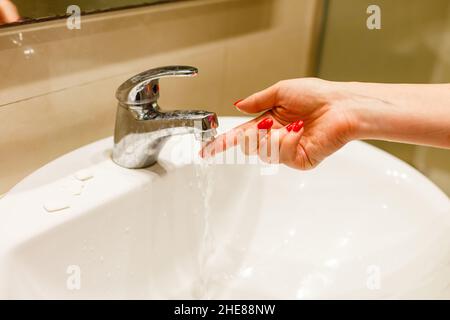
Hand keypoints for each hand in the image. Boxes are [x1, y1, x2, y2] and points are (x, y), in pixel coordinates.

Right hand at [201, 78, 358, 169]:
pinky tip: (301, 131)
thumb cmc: (318, 95)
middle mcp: (275, 138)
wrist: (342, 106)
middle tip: (268, 123)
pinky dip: (288, 140)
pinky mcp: (298, 161)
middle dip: (252, 133)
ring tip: (293, 124)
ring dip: (273, 135)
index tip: (206, 151)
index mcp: (269, 122)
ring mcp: (286, 152)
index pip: (240, 135)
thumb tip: (238, 106)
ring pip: (261, 151)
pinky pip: (280, 154)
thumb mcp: (281, 91)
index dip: (222, 144)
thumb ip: (257, 101)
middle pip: (247, 146)